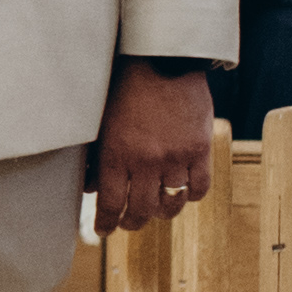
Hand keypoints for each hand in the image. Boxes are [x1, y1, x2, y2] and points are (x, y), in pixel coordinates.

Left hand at [91, 60, 213, 232]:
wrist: (162, 61)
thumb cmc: (125, 86)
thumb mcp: (102, 122)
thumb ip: (97, 157)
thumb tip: (91, 187)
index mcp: (117, 154)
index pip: (111, 204)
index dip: (107, 223)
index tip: (104, 230)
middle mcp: (147, 161)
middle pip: (142, 210)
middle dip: (133, 222)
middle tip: (129, 223)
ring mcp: (176, 157)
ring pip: (171, 203)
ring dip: (162, 212)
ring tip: (157, 210)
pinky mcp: (200, 149)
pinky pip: (199, 187)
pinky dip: (190, 195)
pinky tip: (183, 192)